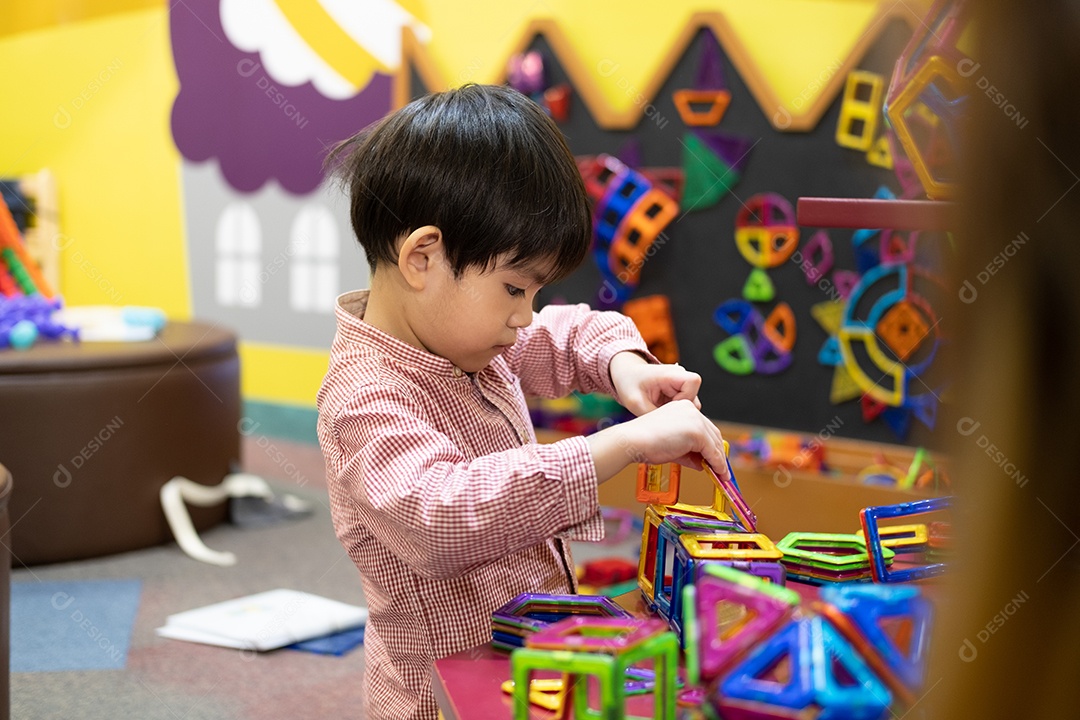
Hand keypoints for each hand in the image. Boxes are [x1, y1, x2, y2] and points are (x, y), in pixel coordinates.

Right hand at [586, 399, 728, 482]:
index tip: (714, 458)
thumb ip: (688, 453)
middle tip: (720, 468)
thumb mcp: (671, 446)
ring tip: (721, 474)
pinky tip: (718, 473)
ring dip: (719, 460)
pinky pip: (712, 451)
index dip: (710, 444)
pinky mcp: (696, 432)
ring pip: (714, 442)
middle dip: (717, 452)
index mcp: (682, 407)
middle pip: (712, 433)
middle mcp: (691, 410)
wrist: (633, 441)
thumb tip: (702, 464)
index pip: (703, 426)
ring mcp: (694, 419)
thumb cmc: (644, 442)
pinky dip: (717, 464)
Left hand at [609, 351, 702, 415]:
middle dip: (680, 411)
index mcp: (672, 373)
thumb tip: (669, 434)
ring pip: (691, 406)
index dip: (684, 398)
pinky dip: (673, 414)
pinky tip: (660, 414)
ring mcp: (681, 385)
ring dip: (676, 414)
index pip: (693, 382)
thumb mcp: (636, 402)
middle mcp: (680, 376)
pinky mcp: (679, 394)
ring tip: (658, 413)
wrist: (625, 375)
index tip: (667, 406)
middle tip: (660, 415)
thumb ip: (655, 417)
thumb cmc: (629, 383)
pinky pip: (684, 408)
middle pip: (694, 398)